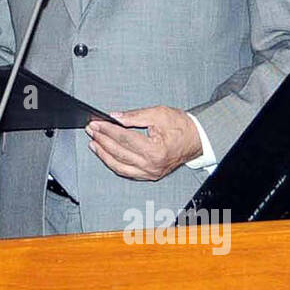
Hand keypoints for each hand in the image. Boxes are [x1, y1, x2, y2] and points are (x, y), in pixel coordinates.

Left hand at [85, 106, 201, 180]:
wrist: (197, 140)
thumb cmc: (182, 127)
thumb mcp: (158, 114)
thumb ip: (134, 116)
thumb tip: (115, 117)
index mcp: (155, 150)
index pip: (124, 139)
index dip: (107, 130)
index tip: (96, 123)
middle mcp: (152, 165)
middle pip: (119, 152)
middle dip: (102, 140)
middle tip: (91, 130)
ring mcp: (150, 173)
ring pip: (119, 166)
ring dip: (104, 154)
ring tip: (94, 143)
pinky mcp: (149, 175)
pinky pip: (126, 172)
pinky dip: (114, 163)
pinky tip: (106, 155)